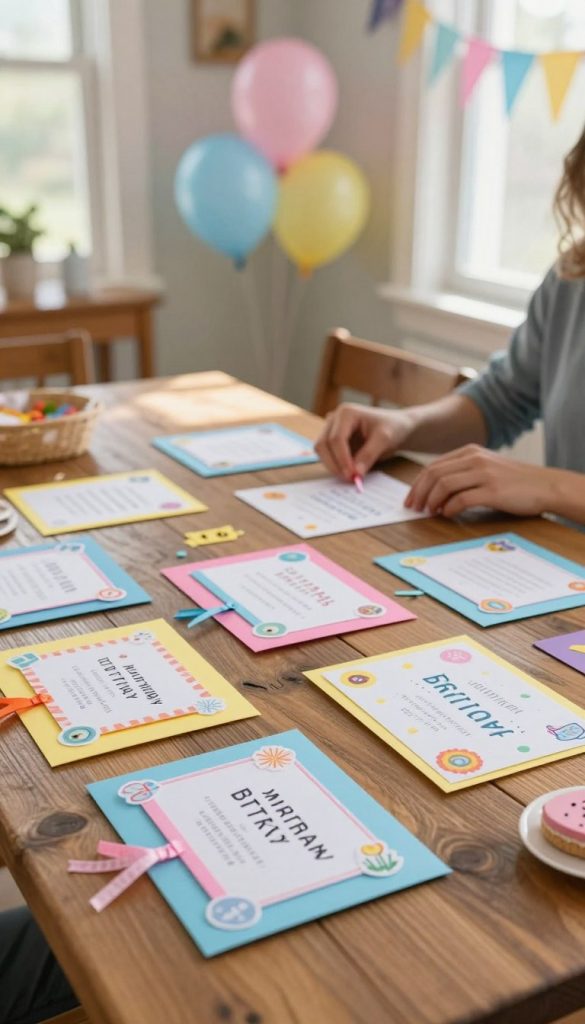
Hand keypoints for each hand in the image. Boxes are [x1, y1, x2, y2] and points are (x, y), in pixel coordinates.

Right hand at [315, 404, 412, 480]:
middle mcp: (334, 419)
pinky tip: (349, 473)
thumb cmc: (392, 428)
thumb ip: (369, 455)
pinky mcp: (333, 441)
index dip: (342, 458)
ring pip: (322, 451)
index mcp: (346, 413)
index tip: (352, 475)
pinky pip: (327, 456)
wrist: (397, 428)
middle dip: (334, 464)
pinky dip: (335, 466)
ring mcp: (331, 429)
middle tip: (349, 479)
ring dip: (333, 466)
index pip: (336, 438)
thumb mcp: (384, 440)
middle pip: (323, 445)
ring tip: (351, 477)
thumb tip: (355, 473)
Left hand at [405, 445, 554, 517]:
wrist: (546, 485)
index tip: (410, 499)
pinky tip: (447, 514)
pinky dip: (450, 508)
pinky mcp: (493, 491)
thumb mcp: (487, 468)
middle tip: (413, 508)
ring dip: (432, 501)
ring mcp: (484, 474)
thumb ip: (463, 474)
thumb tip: (436, 493)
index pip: (433, 466)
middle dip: (419, 492)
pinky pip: (462, 499)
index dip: (417, 484)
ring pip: (444, 484)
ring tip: (429, 512)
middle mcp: (475, 459)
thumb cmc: (515, 481)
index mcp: (470, 452)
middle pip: (434, 474)